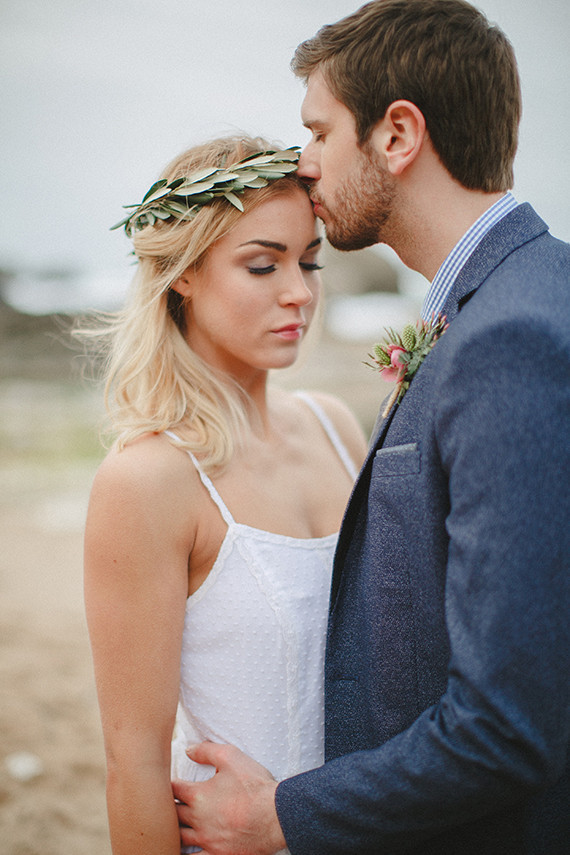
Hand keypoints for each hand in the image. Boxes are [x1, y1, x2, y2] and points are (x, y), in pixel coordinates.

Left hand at [172, 741, 286, 854]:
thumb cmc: (254, 786)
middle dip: (170, 808)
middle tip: (170, 804)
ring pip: (179, 838)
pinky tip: (184, 850)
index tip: (172, 784)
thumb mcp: (231, 757)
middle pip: (173, 815)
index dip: (170, 785)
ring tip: (175, 826)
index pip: (173, 789)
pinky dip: (187, 854)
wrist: (276, 816)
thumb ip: (206, 751)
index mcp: (198, 795)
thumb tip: (187, 750)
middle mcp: (197, 820)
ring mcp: (206, 840)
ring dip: (175, 830)